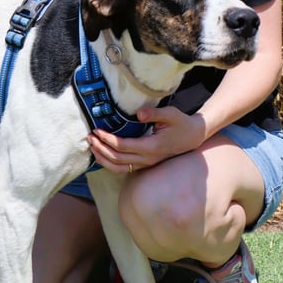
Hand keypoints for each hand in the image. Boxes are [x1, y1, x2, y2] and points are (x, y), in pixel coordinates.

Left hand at [86, 106, 206, 173]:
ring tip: (92, 147)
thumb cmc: (180, 123)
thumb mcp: (171, 114)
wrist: (193, 136)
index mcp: (151, 146)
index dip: (107, 139)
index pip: (122, 146)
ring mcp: (146, 163)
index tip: (97, 130)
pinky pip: (123, 169)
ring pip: (118, 168)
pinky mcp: (145, 164)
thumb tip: (139, 114)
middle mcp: (147, 158)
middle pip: (117, 158)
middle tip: (89, 137)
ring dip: (103, 159)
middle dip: (100, 148)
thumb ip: (154, 113)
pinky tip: (102, 155)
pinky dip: (110, 164)